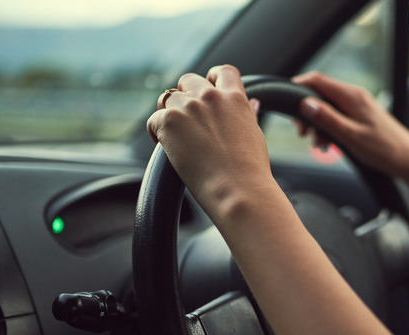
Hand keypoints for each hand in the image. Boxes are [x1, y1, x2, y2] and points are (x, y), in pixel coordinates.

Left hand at [147, 65, 272, 219]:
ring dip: (169, 114)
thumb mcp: (254, 134)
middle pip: (188, 80)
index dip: (212, 77)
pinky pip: (154, 119)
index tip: (208, 88)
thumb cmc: (250, 170)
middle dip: (185, 95)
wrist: (238, 189)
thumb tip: (253, 102)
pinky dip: (157, 132)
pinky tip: (166, 147)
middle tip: (187, 120)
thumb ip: (248, 114)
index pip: (222, 72)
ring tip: (175, 136)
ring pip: (167, 98)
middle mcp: (211, 97)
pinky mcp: (169, 122)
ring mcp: (189, 107)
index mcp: (235, 98)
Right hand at [293, 71, 408, 176]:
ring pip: (327, 107)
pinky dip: (328, 128)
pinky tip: (328, 145)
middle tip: (303, 134)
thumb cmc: (384, 150)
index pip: (317, 80)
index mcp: (352, 96)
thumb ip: (327, 119)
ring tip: (318, 145)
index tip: (286, 103)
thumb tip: (305, 103)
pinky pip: (337, 116)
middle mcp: (355, 96)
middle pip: (320, 94)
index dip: (298, 87)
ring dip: (317, 124)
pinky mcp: (361, 116)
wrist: (408, 160)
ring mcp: (358, 105)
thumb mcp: (351, 137)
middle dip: (307, 113)